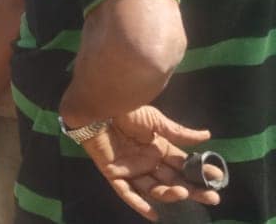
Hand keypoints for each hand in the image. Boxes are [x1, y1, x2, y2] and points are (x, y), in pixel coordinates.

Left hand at [77, 106, 220, 219]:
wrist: (100, 105)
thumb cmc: (127, 110)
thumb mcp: (156, 121)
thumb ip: (179, 133)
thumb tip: (207, 136)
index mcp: (158, 148)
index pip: (182, 165)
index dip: (199, 172)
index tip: (217, 177)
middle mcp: (147, 162)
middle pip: (172, 180)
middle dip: (192, 189)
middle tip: (212, 197)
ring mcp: (131, 169)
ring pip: (153, 188)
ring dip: (169, 194)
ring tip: (185, 193)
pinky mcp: (114, 173)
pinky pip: (126, 192)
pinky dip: (138, 204)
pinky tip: (153, 215)